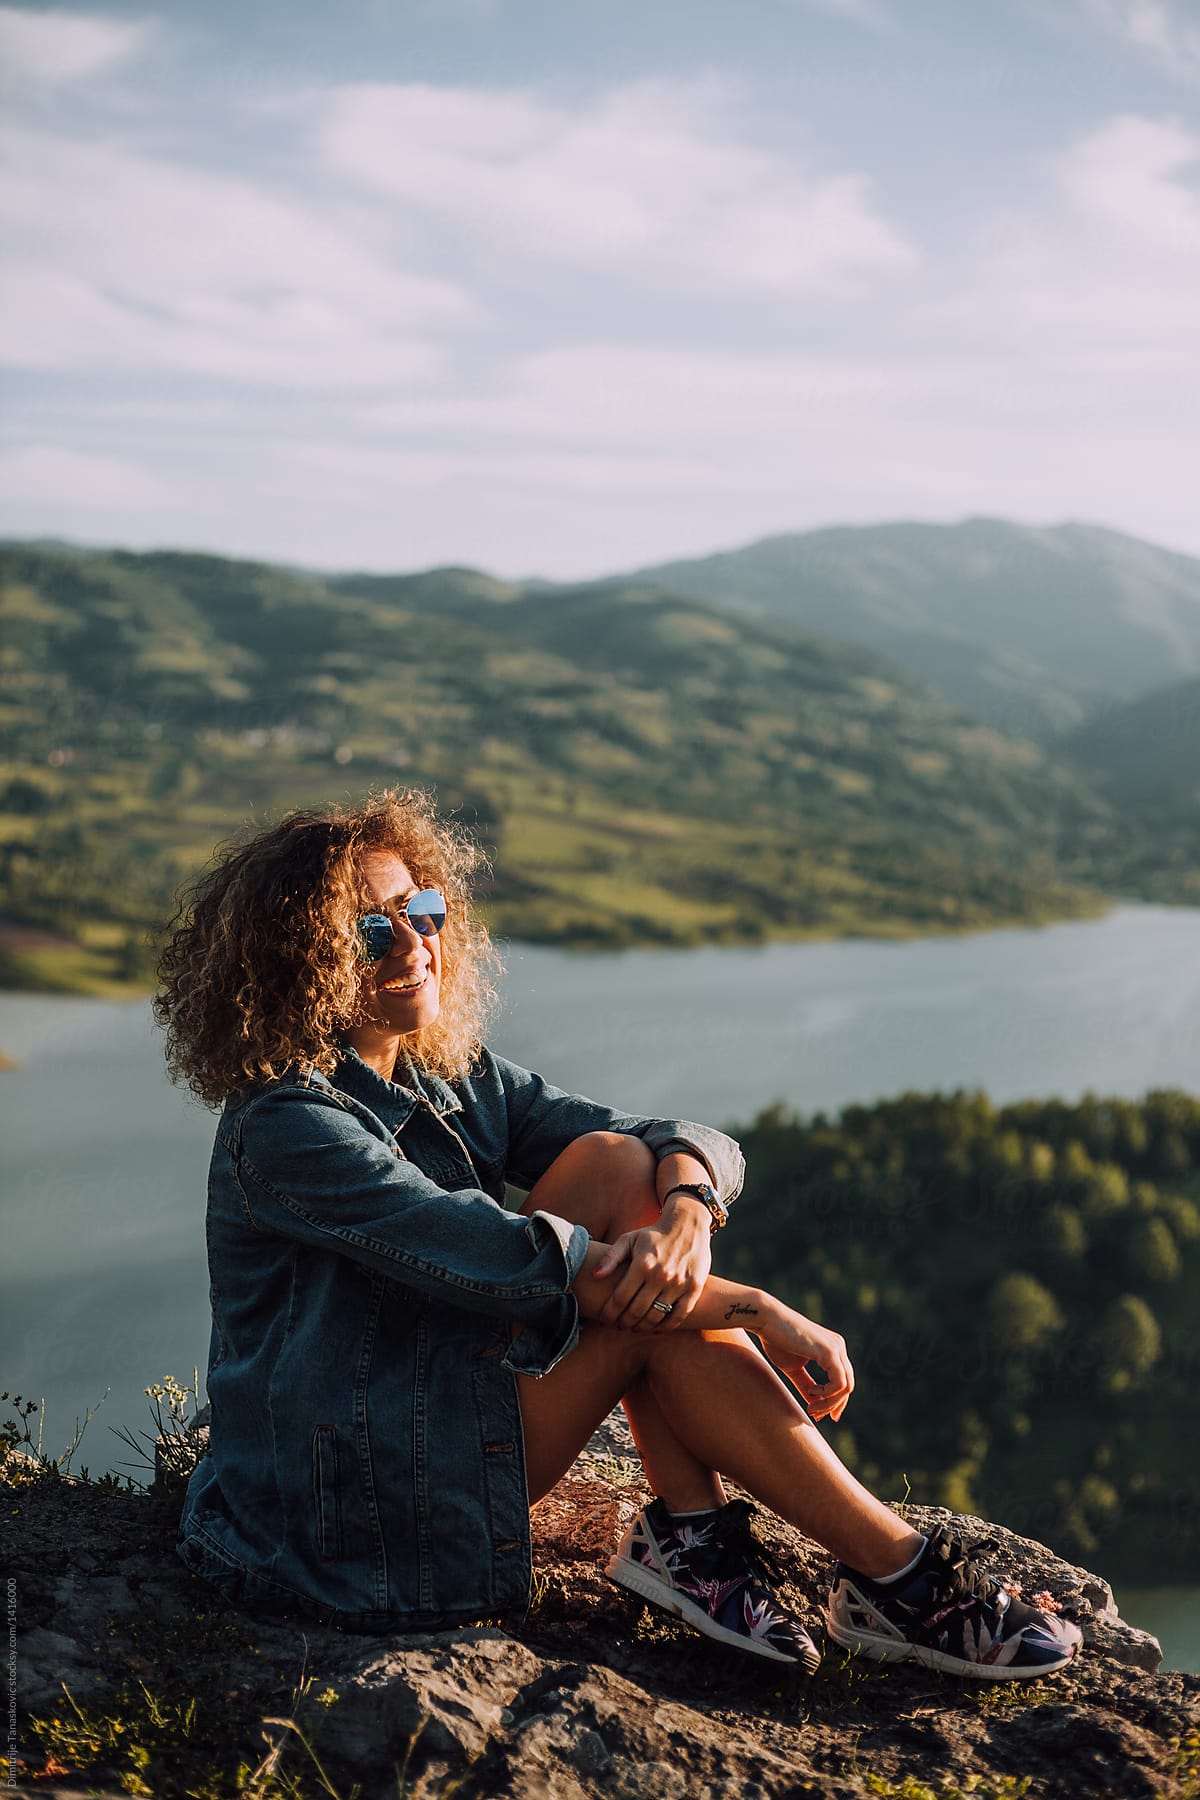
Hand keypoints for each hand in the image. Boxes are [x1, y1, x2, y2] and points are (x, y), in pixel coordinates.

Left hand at [590, 1211, 712, 1330]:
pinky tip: (656, 1327)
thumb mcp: (629, 1239)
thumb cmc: (654, 1234)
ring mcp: (678, 1283)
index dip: (609, 1313)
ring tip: (635, 1327)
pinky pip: (679, 1315)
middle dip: (624, 1322)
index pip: (620, 1298)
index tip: (604, 1319)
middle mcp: (660, 1275)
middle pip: (636, 1311)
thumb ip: (611, 1257)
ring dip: (642, 1326)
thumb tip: (594, 1275)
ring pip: (656, 1316)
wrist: (688, 1224)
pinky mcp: (694, 1288)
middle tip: (618, 1326)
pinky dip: (666, 1326)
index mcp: (642, 1264)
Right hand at [754, 1301, 854, 1421]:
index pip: (843, 1380)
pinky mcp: (830, 1351)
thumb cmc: (776, 1340)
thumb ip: (806, 1385)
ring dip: (829, 1403)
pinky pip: (839, 1382)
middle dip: (833, 1405)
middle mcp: (838, 1346)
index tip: (818, 1414)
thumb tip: (815, 1405)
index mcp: (832, 1349)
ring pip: (846, 1386)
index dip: (833, 1401)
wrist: (766, 1320)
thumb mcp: (794, 1368)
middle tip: (816, 1416)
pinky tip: (811, 1392)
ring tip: (812, 1408)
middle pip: (848, 1385)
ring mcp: (836, 1348)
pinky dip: (827, 1394)